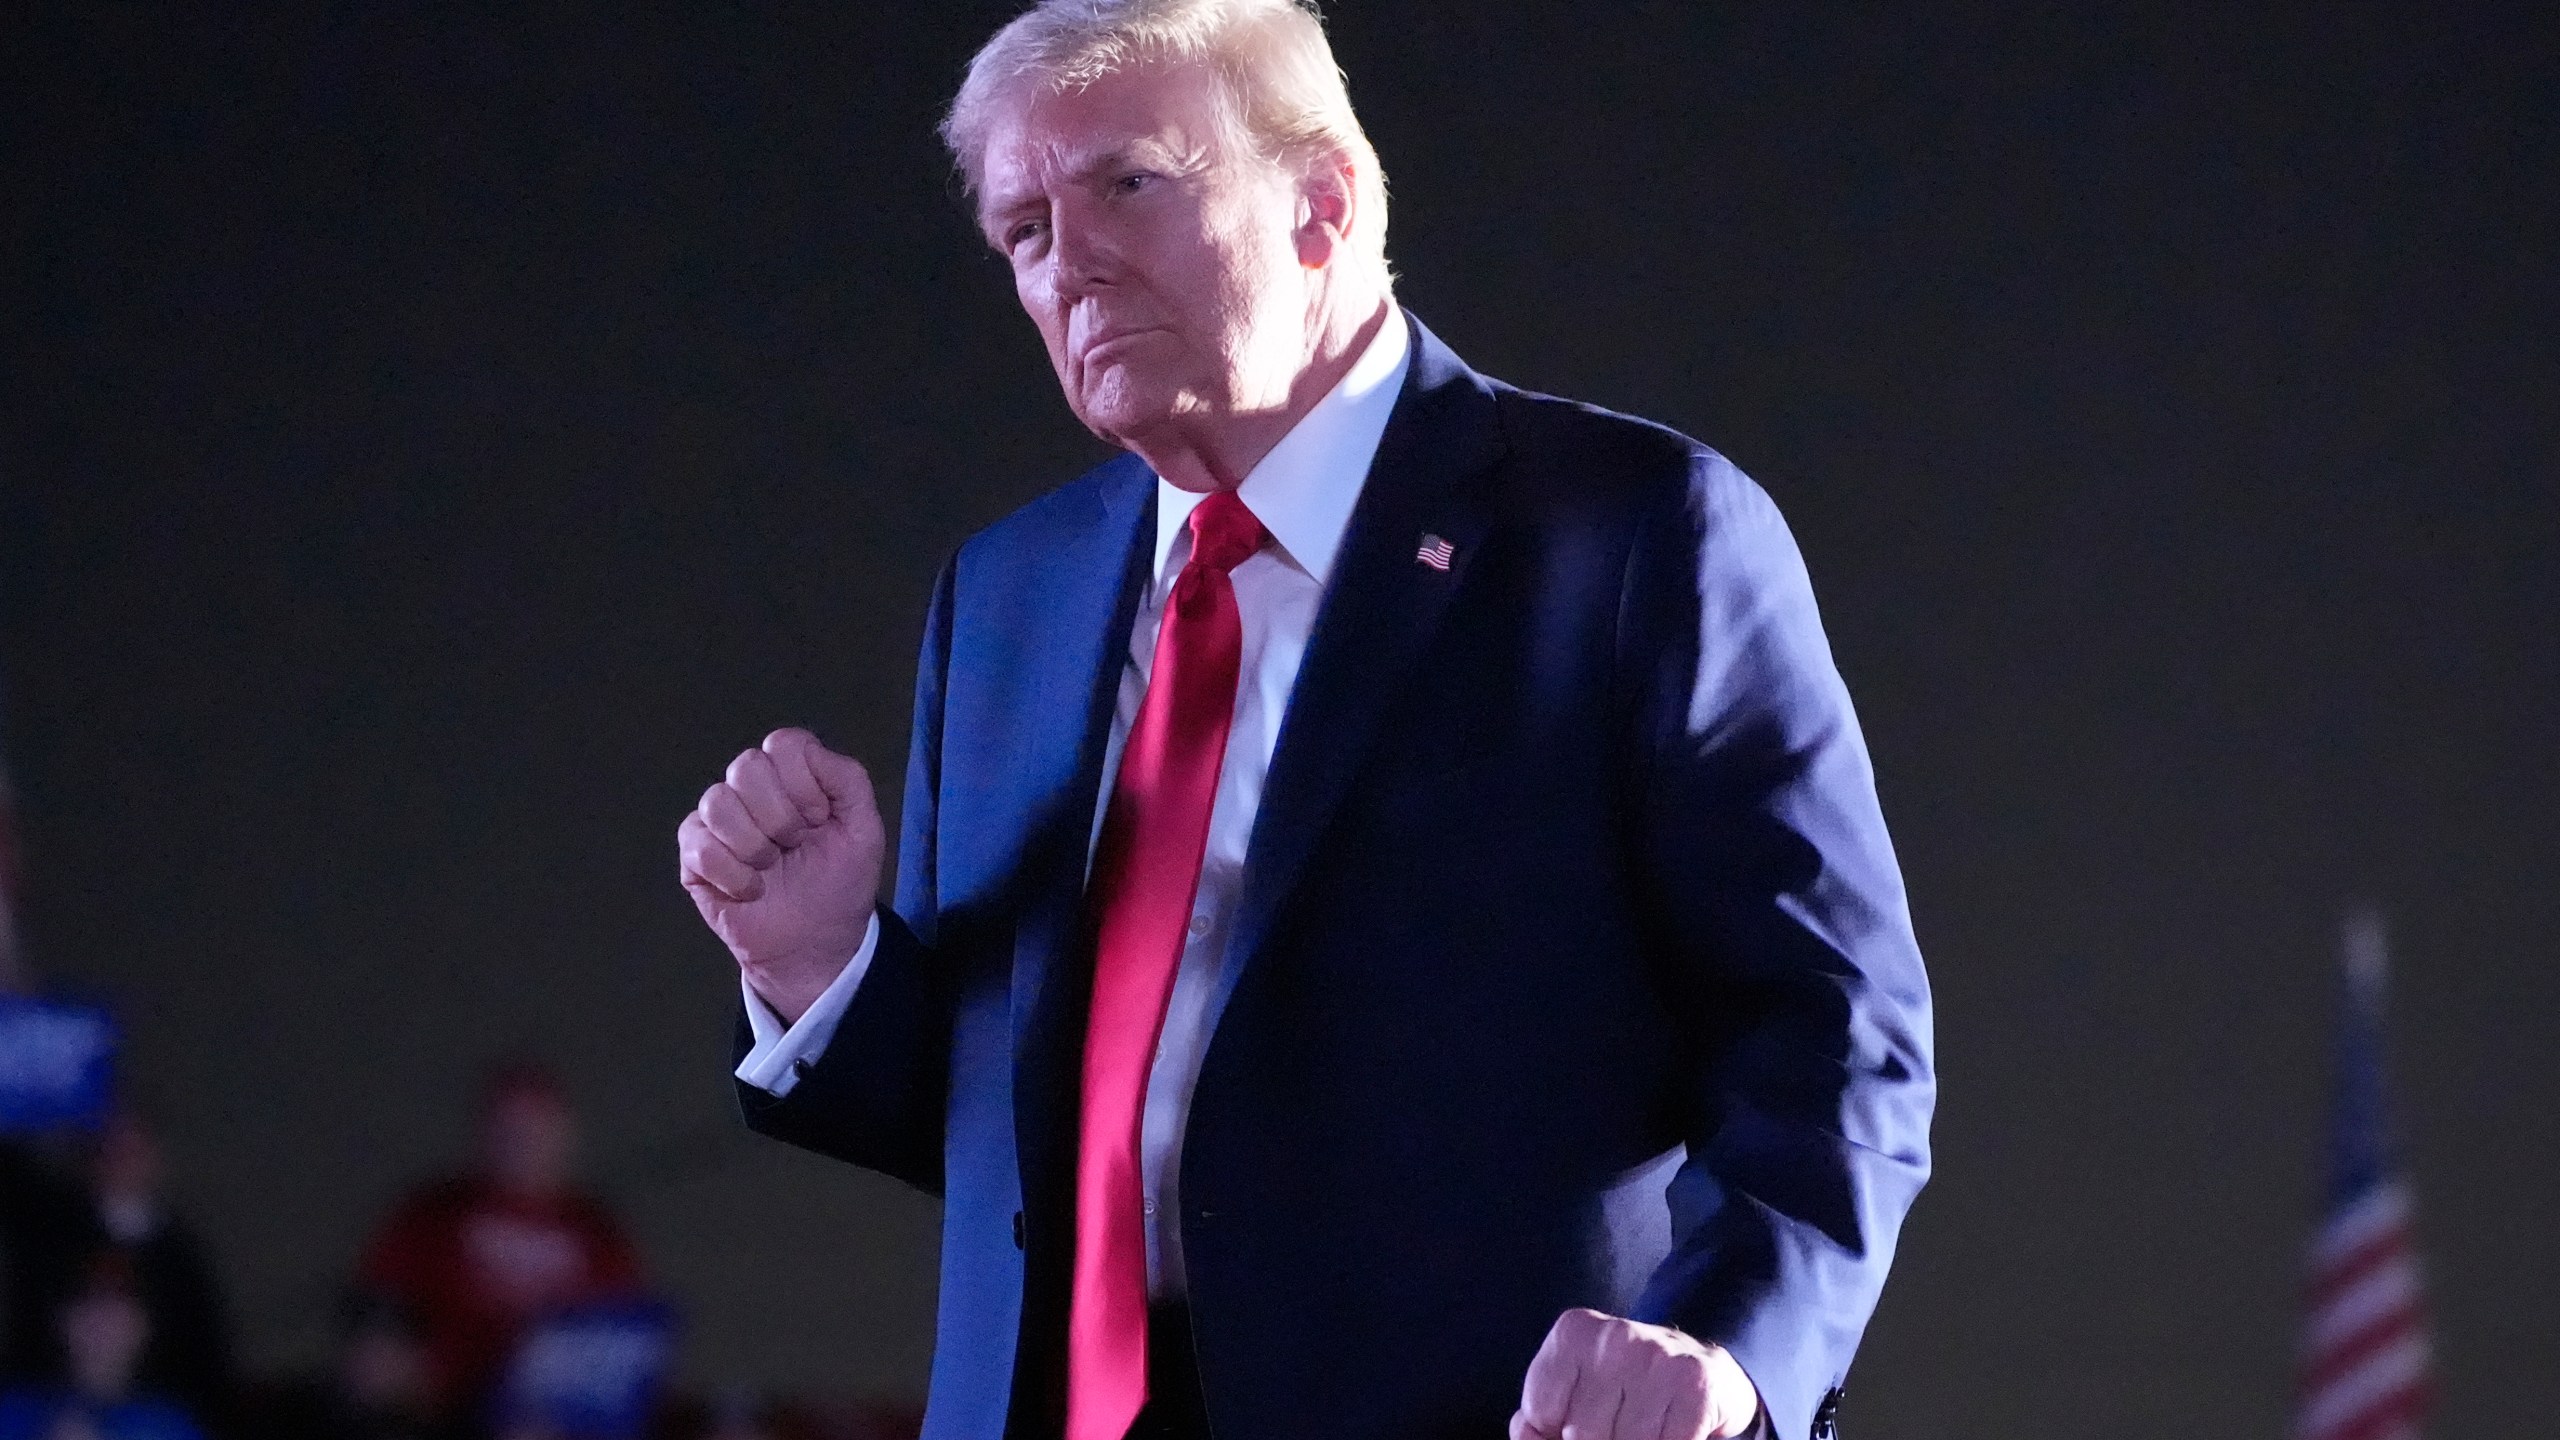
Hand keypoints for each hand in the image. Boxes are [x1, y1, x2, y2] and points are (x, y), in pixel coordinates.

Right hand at [678, 727, 884, 1021]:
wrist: (815, 942)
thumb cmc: (839, 882)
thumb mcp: (864, 829)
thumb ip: (848, 779)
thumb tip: (809, 751)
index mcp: (791, 775)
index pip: (784, 744)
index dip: (804, 785)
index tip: (820, 820)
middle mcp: (751, 789)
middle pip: (747, 766)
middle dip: (780, 817)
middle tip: (794, 846)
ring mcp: (718, 819)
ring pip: (717, 802)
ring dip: (754, 846)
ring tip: (771, 869)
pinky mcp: (694, 854)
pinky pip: (699, 844)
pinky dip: (732, 874)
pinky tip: (750, 890)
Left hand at [1510, 1308, 1760, 1439]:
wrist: (1705, 1369)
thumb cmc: (1628, 1388)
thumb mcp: (1576, 1391)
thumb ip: (1539, 1419)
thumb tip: (1525, 1433)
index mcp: (1574, 1333)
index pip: (1539, 1413)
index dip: (1558, 1433)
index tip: (1581, 1422)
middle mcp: (1615, 1335)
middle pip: (1581, 1434)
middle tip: (1621, 1425)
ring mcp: (1657, 1357)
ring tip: (1647, 1428)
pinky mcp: (1696, 1384)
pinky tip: (1671, 1430)